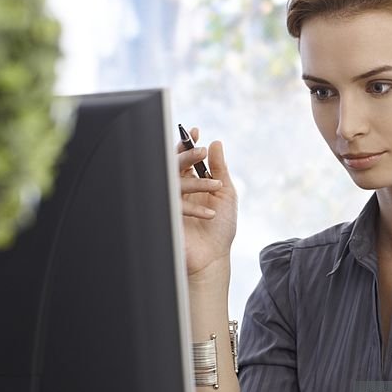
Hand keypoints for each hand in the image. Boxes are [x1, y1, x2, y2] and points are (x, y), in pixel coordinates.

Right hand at [176, 126, 237, 276]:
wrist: (212, 259)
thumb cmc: (220, 229)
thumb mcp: (225, 194)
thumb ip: (219, 169)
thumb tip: (216, 143)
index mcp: (191, 182)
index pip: (184, 157)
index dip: (187, 143)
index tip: (196, 132)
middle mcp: (178, 189)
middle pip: (174, 164)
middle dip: (186, 154)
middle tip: (201, 150)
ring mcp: (170, 202)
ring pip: (173, 181)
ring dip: (194, 181)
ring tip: (214, 185)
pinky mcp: (166, 217)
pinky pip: (174, 204)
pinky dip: (194, 208)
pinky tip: (210, 215)